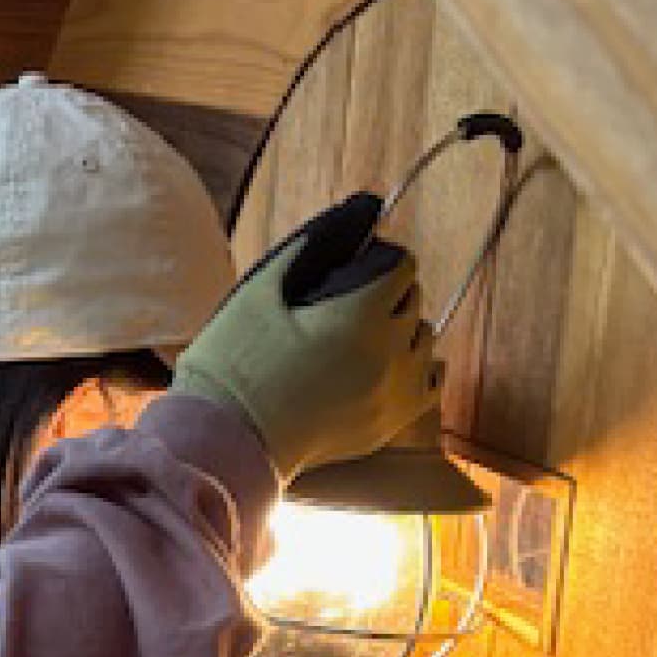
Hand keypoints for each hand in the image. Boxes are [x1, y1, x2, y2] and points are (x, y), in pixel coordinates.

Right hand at [173, 193, 439, 479]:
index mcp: (357, 316)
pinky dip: (418, 369)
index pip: (402, 267)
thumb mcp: (258, 292)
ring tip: (363, 338)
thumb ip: (308, 248)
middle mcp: (386, 354)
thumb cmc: (233, 364)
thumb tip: (354, 216)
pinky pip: (432, 385)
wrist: (225, 440)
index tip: (357, 267)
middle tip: (349, 303)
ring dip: (402, 331)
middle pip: (414, 302)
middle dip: (389, 294)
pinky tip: (389, 366)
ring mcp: (392, 394)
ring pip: (425, 342)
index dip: (380, 260)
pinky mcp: (388, 426)